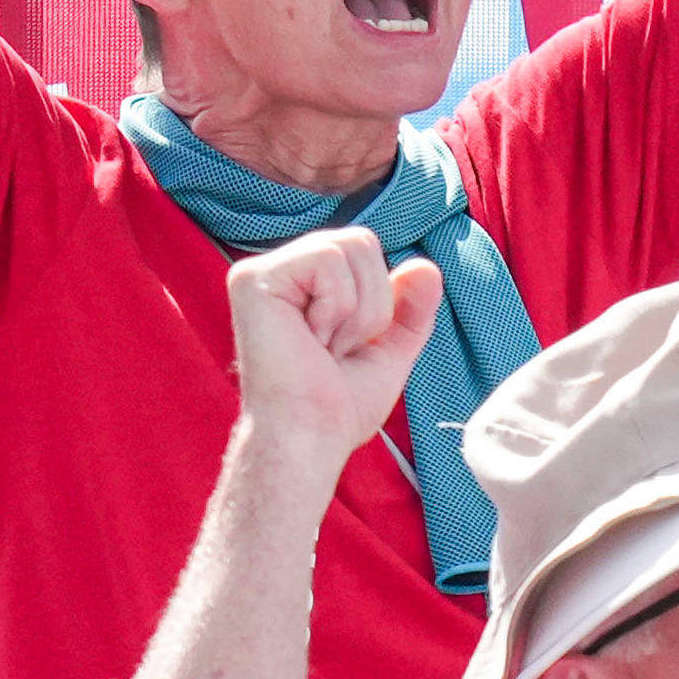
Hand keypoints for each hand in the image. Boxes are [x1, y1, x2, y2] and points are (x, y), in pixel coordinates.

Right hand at [216, 234, 434, 482]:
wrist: (311, 437)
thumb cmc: (338, 406)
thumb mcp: (390, 350)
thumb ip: (412, 308)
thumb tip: (426, 267)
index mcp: (306, 284)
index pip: (366, 250)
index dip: (379, 300)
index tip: (347, 347)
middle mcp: (281, 271)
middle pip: (362, 241)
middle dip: (372, 303)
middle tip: (335, 349)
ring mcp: (261, 272)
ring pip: (350, 247)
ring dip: (356, 310)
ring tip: (322, 345)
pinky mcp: (252, 279)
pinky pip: (328, 259)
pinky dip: (336, 306)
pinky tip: (309, 338)